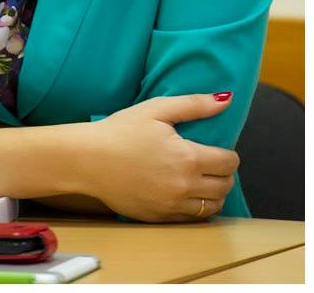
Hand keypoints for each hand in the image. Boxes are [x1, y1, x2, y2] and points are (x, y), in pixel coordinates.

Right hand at [63, 93, 239, 222]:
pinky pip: (191, 219)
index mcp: (188, 158)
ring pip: (212, 207)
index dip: (229, 154)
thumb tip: (226, 99)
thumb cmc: (120, 130)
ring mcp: (172, 206)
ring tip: (203, 179)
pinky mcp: (159, 218)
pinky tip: (185, 192)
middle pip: (224, 186)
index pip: (228, 162)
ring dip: (214, 193)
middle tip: (212, 162)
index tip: (219, 149)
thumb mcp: (156, 109)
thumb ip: (194, 105)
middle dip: (225, 174)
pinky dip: (196, 207)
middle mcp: (184, 186)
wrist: (87, 159)